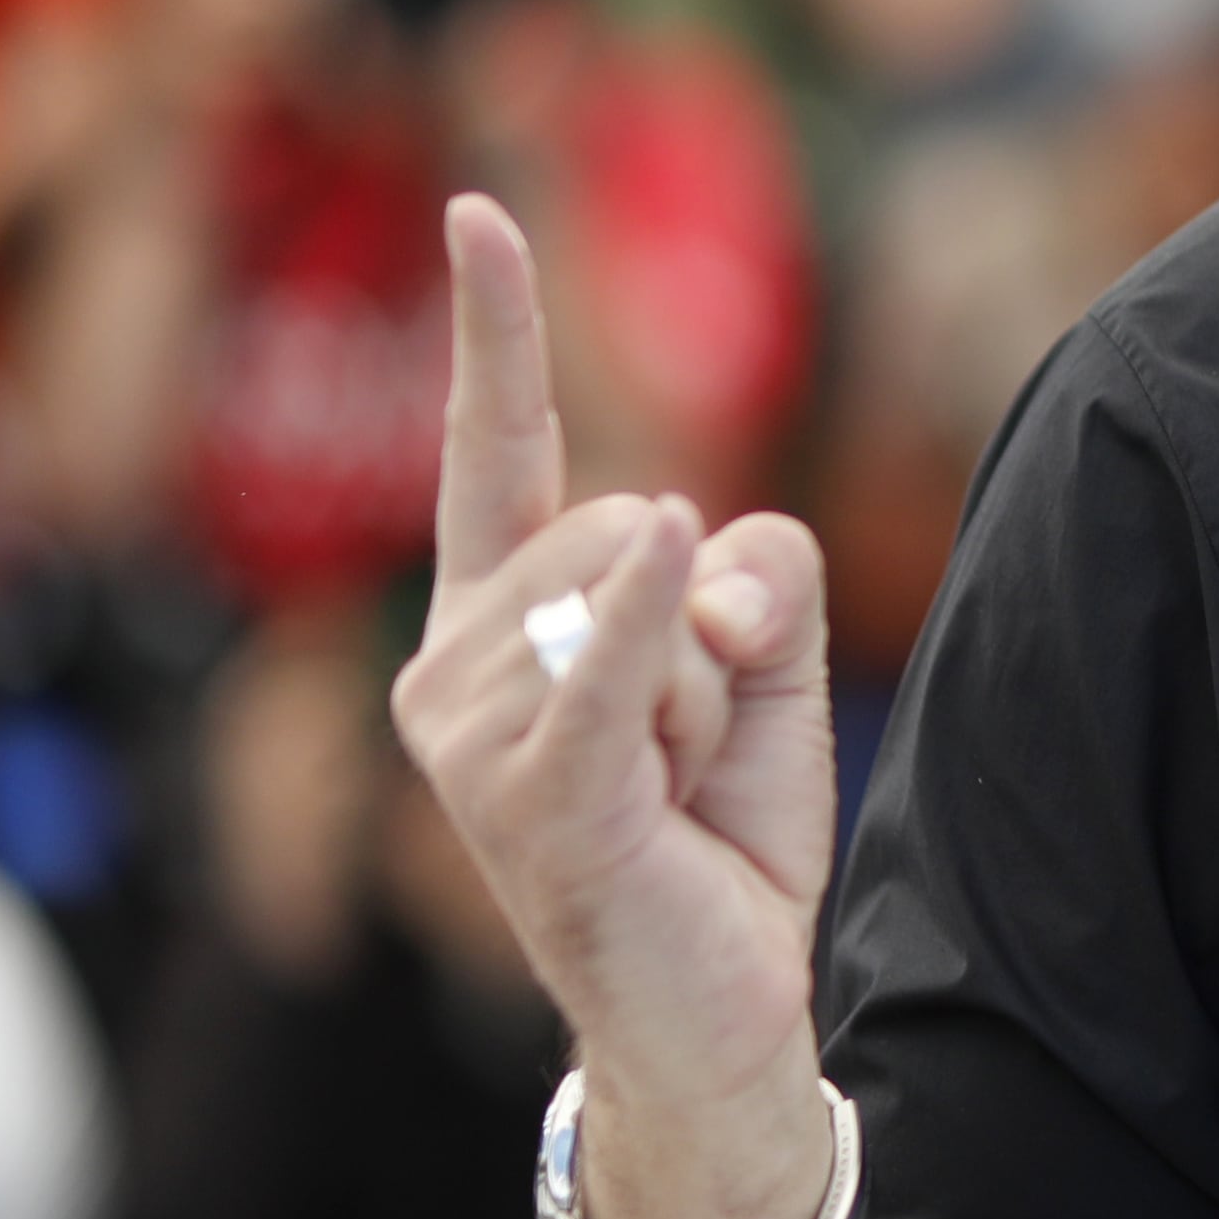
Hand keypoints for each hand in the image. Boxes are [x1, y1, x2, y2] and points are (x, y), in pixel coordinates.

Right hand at [388, 194, 837, 1218]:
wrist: (718, 1011)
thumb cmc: (722, 839)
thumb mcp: (766, 672)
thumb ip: (756, 573)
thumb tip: (702, 535)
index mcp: (501, 618)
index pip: (498, 447)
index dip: (496, 326)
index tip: (481, 207)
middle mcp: (453, 663)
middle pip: (630, 519)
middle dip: (713, 619)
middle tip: (697, 747)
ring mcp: (474, 734)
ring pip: (650, 593)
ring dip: (714, 693)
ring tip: (676, 795)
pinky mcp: (532, 799)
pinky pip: (607, 666)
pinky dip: (645, 618)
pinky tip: (661, 546)